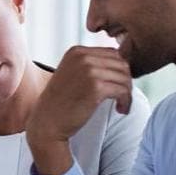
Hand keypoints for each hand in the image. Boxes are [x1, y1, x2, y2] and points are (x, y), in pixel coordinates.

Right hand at [26, 46, 132, 174]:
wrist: (47, 123)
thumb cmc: (61, 103)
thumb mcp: (72, 74)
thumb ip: (91, 64)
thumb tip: (123, 63)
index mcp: (76, 51)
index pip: (112, 53)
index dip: (119, 71)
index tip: (116, 86)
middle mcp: (82, 57)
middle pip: (121, 63)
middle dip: (125, 81)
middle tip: (122, 97)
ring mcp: (89, 71)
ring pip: (125, 76)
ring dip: (127, 92)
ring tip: (122, 105)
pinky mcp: (96, 87)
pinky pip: (123, 90)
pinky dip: (126, 101)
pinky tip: (120, 109)